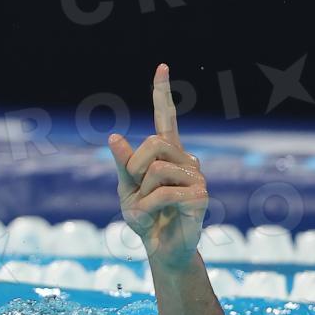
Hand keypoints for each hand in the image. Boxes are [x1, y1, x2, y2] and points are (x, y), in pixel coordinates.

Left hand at [108, 64, 207, 270]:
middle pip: (153, 142)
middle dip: (134, 165)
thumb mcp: (125, 189)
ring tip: (149, 208)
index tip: (161, 66)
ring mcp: (196, 176)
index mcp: (167, 154)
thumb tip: (114, 136)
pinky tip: (157, 217)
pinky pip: (163, 193)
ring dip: (142, 193)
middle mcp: (186, 159)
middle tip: (136, 189)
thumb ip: (122, 164)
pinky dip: (149, 207)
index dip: (162, 93)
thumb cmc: (144, 217)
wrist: (160, 248)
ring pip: (156, 168)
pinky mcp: (200, 196)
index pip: (166, 118)